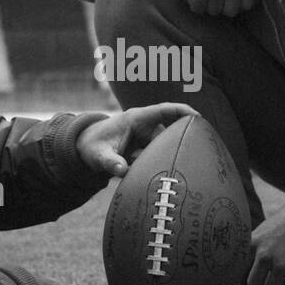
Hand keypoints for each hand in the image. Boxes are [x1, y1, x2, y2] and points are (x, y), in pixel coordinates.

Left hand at [76, 102, 195, 177]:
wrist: (86, 149)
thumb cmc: (92, 146)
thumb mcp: (99, 156)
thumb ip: (110, 163)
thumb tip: (122, 170)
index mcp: (136, 119)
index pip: (164, 110)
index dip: (182, 111)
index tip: (198, 118)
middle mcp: (145, 126)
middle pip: (170, 132)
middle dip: (179, 142)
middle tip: (190, 157)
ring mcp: (147, 138)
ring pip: (165, 148)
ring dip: (166, 158)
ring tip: (163, 169)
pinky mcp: (146, 149)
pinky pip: (158, 156)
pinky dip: (159, 164)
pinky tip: (158, 174)